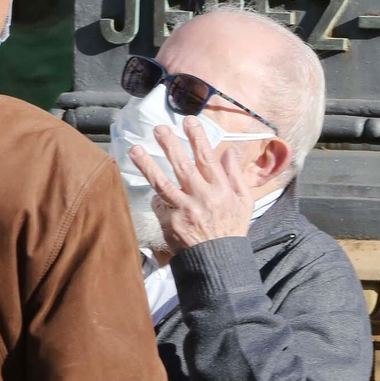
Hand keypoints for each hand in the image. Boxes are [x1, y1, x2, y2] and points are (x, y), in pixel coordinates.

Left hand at [128, 118, 254, 252]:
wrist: (218, 259)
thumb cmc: (232, 227)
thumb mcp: (244, 201)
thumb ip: (236, 174)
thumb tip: (228, 150)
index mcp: (221, 189)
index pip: (207, 158)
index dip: (197, 138)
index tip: (189, 121)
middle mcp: (202, 197)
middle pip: (183, 166)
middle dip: (170, 145)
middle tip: (158, 129)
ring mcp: (185, 210)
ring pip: (163, 183)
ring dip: (148, 165)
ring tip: (135, 150)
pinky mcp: (172, 222)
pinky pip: (160, 204)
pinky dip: (156, 196)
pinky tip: (151, 189)